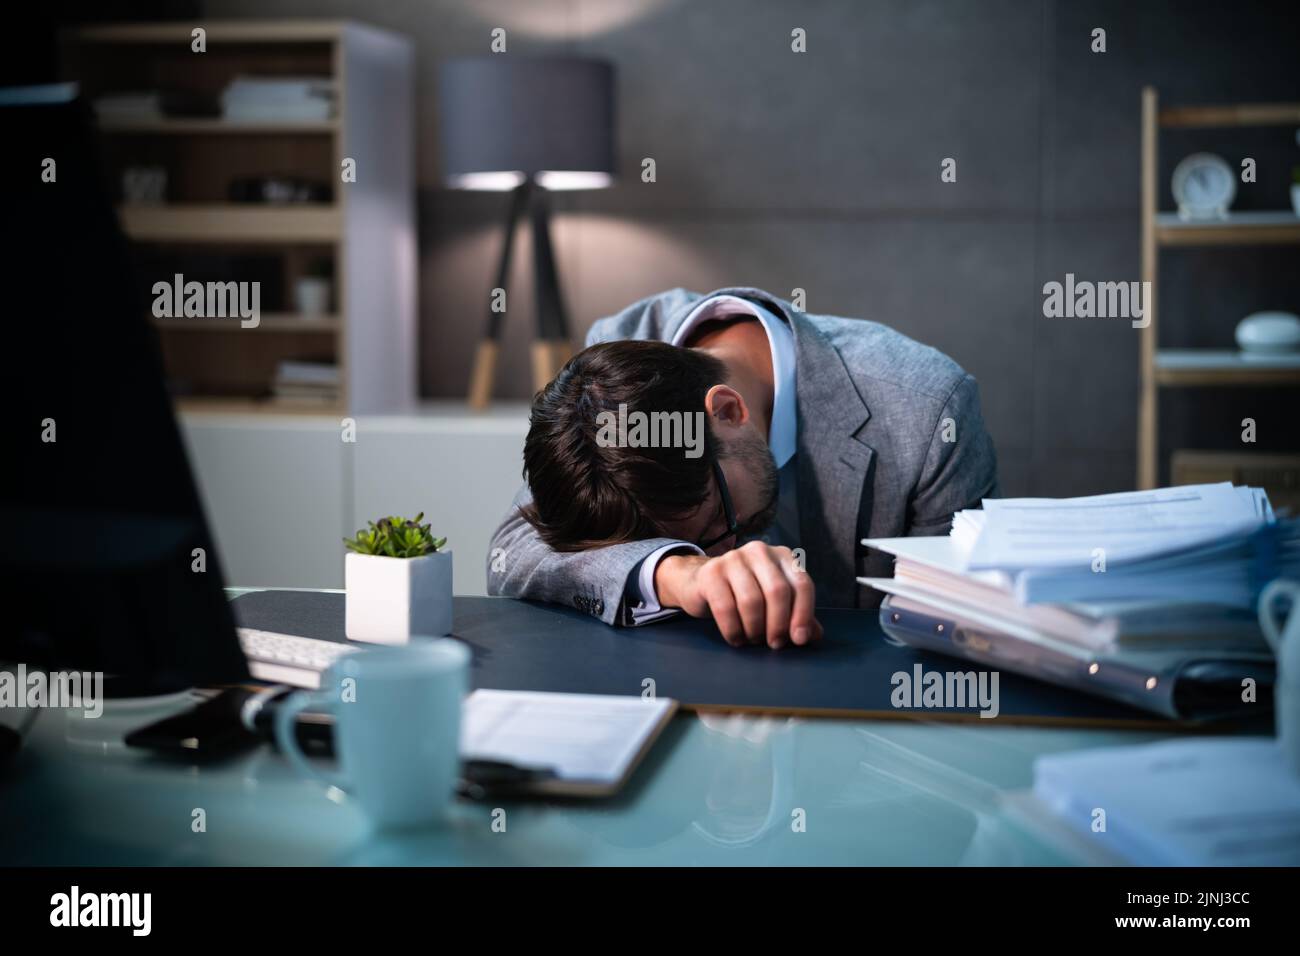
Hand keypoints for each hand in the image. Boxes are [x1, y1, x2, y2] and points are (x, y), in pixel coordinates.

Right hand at [654, 542, 821, 648]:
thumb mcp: (774, 602)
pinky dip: (733, 630)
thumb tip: (813, 635)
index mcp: (783, 556)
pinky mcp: (711, 572)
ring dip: (754, 629)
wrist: (702, 583)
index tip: (799, 639)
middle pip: (777, 592)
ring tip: (753, 639)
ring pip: (752, 601)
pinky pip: (726, 608)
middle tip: (774, 644)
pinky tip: (736, 638)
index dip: (803, 614)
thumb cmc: (744, 593)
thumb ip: (796, 614)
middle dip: (778, 625)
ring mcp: (733, 558)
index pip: (802, 584)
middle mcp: (760, 551)